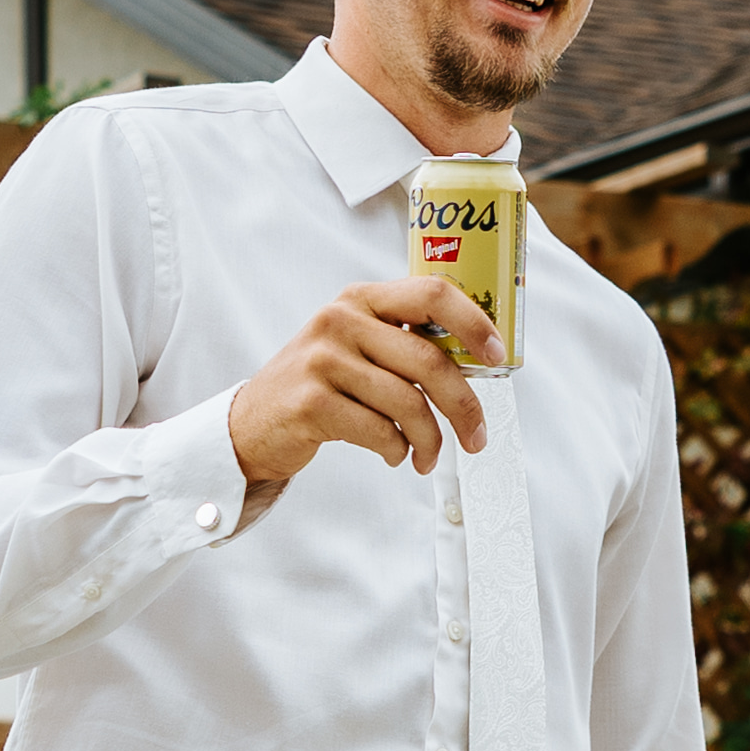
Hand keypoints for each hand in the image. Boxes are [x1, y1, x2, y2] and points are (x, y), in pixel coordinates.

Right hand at [229, 275, 497, 503]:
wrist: (253, 424)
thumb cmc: (321, 386)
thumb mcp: (357, 346)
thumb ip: (405, 343)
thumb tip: (477, 362)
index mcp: (361, 298)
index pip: (432, 293)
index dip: (474, 324)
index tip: (497, 356)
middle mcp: (340, 320)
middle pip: (429, 360)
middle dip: (464, 406)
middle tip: (477, 438)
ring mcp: (322, 360)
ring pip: (408, 403)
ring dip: (430, 440)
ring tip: (426, 457)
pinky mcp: (311, 402)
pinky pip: (379, 431)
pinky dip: (397, 451)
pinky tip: (394, 455)